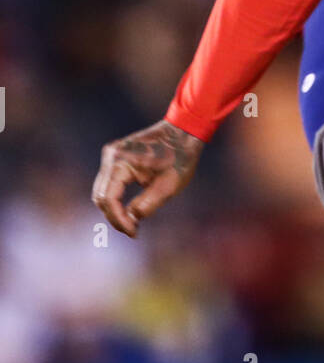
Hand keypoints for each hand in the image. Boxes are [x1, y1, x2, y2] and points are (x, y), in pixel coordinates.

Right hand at [92, 119, 203, 237]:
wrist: (184, 130)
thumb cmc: (180, 156)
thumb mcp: (169, 184)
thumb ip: (148, 204)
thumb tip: (131, 219)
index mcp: (121, 161)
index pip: (108, 198)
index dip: (118, 219)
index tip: (133, 232)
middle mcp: (111, 156)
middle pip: (101, 196)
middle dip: (114, 216)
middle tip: (133, 230)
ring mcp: (112, 154)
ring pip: (102, 190)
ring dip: (114, 209)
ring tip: (132, 223)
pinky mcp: (116, 156)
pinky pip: (109, 182)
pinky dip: (116, 198)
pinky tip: (129, 210)